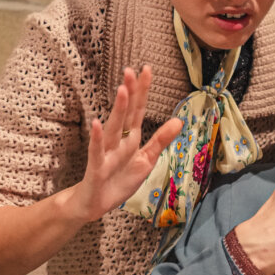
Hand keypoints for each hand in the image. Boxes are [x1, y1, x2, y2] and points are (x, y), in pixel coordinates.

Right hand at [70, 66, 180, 221]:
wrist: (94, 204)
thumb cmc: (118, 180)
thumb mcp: (146, 160)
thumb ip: (160, 140)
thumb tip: (179, 120)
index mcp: (131, 138)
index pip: (138, 111)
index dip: (143, 91)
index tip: (147, 69)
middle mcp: (118, 141)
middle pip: (125, 114)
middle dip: (130, 93)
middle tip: (132, 70)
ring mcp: (106, 153)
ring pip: (113, 128)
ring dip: (118, 110)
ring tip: (122, 90)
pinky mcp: (96, 168)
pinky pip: (96, 151)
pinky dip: (96, 138)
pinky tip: (96, 123)